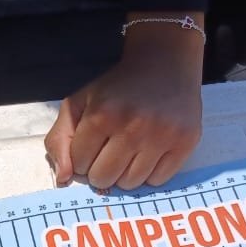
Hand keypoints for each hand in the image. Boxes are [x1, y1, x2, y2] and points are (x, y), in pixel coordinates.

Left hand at [45, 11, 204, 190]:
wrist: (164, 63)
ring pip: (130, 184)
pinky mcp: (185, 142)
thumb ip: (60, 139)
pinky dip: (150, 173)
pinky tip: (150, 151)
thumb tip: (63, 180)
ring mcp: (161, 136)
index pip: (79, 164)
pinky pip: (158, 181)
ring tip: (131, 150)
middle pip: (103, 179)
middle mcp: (132, 126)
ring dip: (125, 173)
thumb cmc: (116, 88)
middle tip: (111, 149)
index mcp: (101, 114)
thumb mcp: (79, 103)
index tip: (93, 142)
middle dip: (101, 168)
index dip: (83, 156)